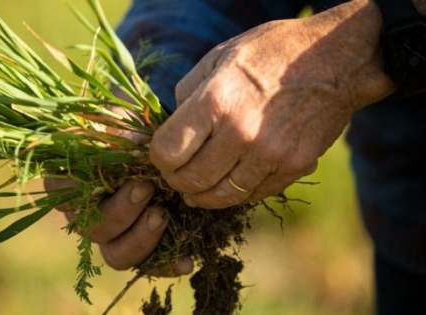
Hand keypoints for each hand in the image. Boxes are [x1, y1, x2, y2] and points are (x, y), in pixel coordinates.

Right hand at [44, 108, 193, 275]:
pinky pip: (149, 267)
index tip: (111, 171)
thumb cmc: (137, 133)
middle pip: (91, 229)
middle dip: (119, 212)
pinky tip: (186, 261)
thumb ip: (123, 137)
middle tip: (145, 189)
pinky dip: (167, 265)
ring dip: (140, 240)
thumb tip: (130, 147)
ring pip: (115, 255)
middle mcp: (88, 216)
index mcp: (73, 182)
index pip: (59, 191)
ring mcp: (114, 237)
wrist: (167, 148)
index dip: (78, 188)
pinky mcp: (142, 249)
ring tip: (163, 216)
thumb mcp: (128, 126)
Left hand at [150, 0, 392, 208]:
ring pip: (221, 196)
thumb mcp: (220, 57)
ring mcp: (270, 154)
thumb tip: (171, 126)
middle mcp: (241, 132)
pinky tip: (229, 183)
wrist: (336, 60)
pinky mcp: (294, 167)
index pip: (168, 152)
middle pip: (191, 181)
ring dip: (202, 196)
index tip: (162, 156)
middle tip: (176, 177)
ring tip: (196, 190)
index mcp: (216, 100)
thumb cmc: (271, 53)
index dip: (158, 159)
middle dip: (176, 182)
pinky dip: (235, 193)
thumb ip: (188, 93)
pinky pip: (253, 194)